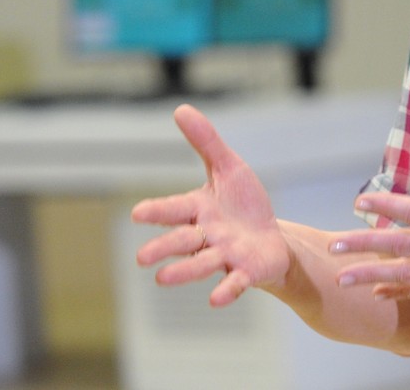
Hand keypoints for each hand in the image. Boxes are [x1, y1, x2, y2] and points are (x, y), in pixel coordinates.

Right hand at [131, 104, 289, 306]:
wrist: (272, 239)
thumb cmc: (244, 205)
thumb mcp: (229, 168)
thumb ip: (206, 142)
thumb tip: (180, 109)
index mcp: (199, 210)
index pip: (175, 209)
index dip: (158, 212)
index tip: (137, 213)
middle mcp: (208, 236)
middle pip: (183, 240)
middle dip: (163, 247)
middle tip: (141, 258)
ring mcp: (225, 256)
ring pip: (203, 263)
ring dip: (184, 271)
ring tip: (162, 279)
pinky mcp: (246, 272)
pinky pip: (235, 282)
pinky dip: (226, 290)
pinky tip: (215, 300)